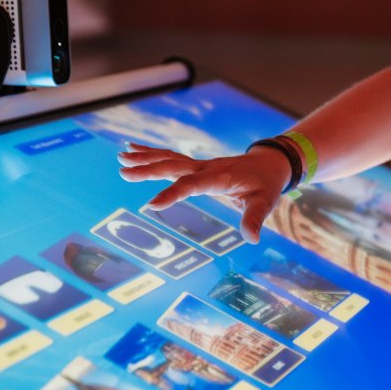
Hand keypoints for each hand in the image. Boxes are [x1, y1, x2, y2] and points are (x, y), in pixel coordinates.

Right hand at [117, 143, 290, 243]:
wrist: (269, 164)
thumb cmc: (265, 184)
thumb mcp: (264, 202)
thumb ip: (255, 219)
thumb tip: (252, 239)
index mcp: (220, 177)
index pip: (192, 185)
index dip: (172, 194)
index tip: (150, 205)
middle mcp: (206, 168)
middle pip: (173, 167)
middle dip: (148, 169)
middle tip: (123, 171)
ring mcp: (200, 165)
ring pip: (169, 159)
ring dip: (145, 158)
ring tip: (121, 158)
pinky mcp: (196, 166)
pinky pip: (171, 158)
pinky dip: (151, 154)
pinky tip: (132, 150)